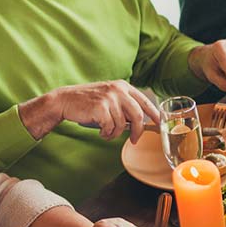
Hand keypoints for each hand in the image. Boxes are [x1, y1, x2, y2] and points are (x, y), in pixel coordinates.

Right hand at [30, 80, 159, 141]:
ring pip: (122, 124)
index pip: (144, 101)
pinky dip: (106, 133)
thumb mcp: (109, 97)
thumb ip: (124, 106)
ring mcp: (109, 98)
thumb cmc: (88, 102)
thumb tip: (140, 123)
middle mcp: (118, 90)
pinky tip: (100, 130)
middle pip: (137, 115)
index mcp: (123, 86)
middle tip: (135, 140)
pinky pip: (110, 128)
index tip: (160, 123)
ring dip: (115, 133)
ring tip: (107, 132)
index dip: (154, 114)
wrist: (65, 100)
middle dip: (138, 131)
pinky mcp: (100, 108)